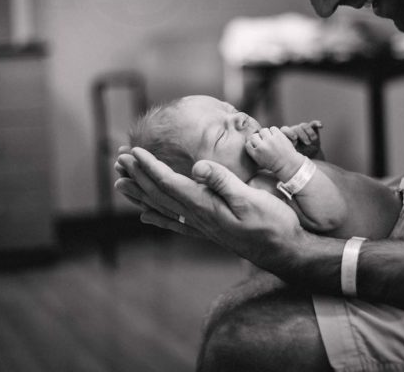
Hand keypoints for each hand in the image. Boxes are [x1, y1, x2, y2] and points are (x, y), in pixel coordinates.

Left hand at [115, 147, 305, 268]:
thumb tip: (198, 166)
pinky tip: (145, 216)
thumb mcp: (252, 198)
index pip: (169, 183)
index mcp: (205, 206)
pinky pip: (175, 223)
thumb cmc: (273, 223)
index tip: (133, 152)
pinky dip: (157, 217)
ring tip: (121, 183)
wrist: (284, 251)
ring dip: (140, 194)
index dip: (149, 167)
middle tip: (118, 160)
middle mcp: (198, 217)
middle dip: (138, 176)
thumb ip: (223, 182)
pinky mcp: (209, 231)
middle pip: (159, 194)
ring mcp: (202, 226)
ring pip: (162, 208)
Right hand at [245, 126, 302, 178]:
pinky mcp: (278, 136)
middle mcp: (261, 147)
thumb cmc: (273, 163)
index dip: (252, 143)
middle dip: (259, 138)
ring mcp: (270, 140)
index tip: (257, 145)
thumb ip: (253, 151)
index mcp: (256, 154)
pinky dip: (274, 132)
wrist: (287, 165)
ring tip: (271, 139)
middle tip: (264, 142)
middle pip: (254, 136)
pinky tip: (276, 137)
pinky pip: (273, 128)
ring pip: (263, 130)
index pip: (248, 143)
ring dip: (266, 134)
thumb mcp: (259, 161)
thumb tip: (249, 140)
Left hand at [281, 120, 322, 158]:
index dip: (289, 133)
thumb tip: (289, 151)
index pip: (284, 130)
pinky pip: (313, 124)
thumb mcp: (293, 156)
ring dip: (310, 132)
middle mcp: (293, 131)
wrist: (309, 156)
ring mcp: (302, 129)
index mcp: (287, 137)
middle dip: (302, 135)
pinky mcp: (311, 128)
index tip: (295, 139)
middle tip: (307, 143)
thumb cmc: (299, 157)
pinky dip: (316, 123)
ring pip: (304, 125)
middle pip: (296, 128)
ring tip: (313, 140)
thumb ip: (289, 152)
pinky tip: (320, 126)